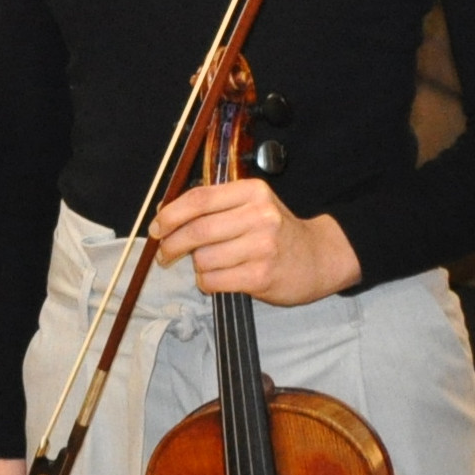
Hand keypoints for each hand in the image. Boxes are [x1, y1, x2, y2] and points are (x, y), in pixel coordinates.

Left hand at [151, 179, 357, 304]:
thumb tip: (164, 214)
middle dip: (172, 245)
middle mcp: (260, 215)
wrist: (318, 258)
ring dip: (197, 266)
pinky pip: (213, 280)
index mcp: (253, 192)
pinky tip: (220, 278)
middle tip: (165, 254)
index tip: (157, 228)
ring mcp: (262, 247)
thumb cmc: (277, 232)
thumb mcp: (252, 206)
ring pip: (203, 258)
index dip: (170, 215)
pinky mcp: (261, 276)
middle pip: (197, 230)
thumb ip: (213, 206)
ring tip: (210, 266)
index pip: (199, 199)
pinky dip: (207, 282)